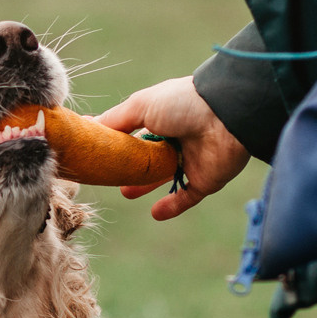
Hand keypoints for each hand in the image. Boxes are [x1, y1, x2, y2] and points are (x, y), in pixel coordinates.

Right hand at [98, 76, 250, 220]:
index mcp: (162, 118)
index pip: (135, 133)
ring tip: (126, 193)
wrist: (226, 116)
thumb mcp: (141, 105)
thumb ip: (115, 119)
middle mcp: (176, 138)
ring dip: (145, 186)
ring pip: (164, 178)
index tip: (97, 154)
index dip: (117, 144)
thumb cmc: (181, 104)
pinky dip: (172, 206)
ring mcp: (192, 160)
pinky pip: (187, 197)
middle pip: (148, 158)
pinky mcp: (206, 180)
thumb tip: (90, 125)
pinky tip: (155, 213)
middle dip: (129, 168)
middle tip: (110, 178)